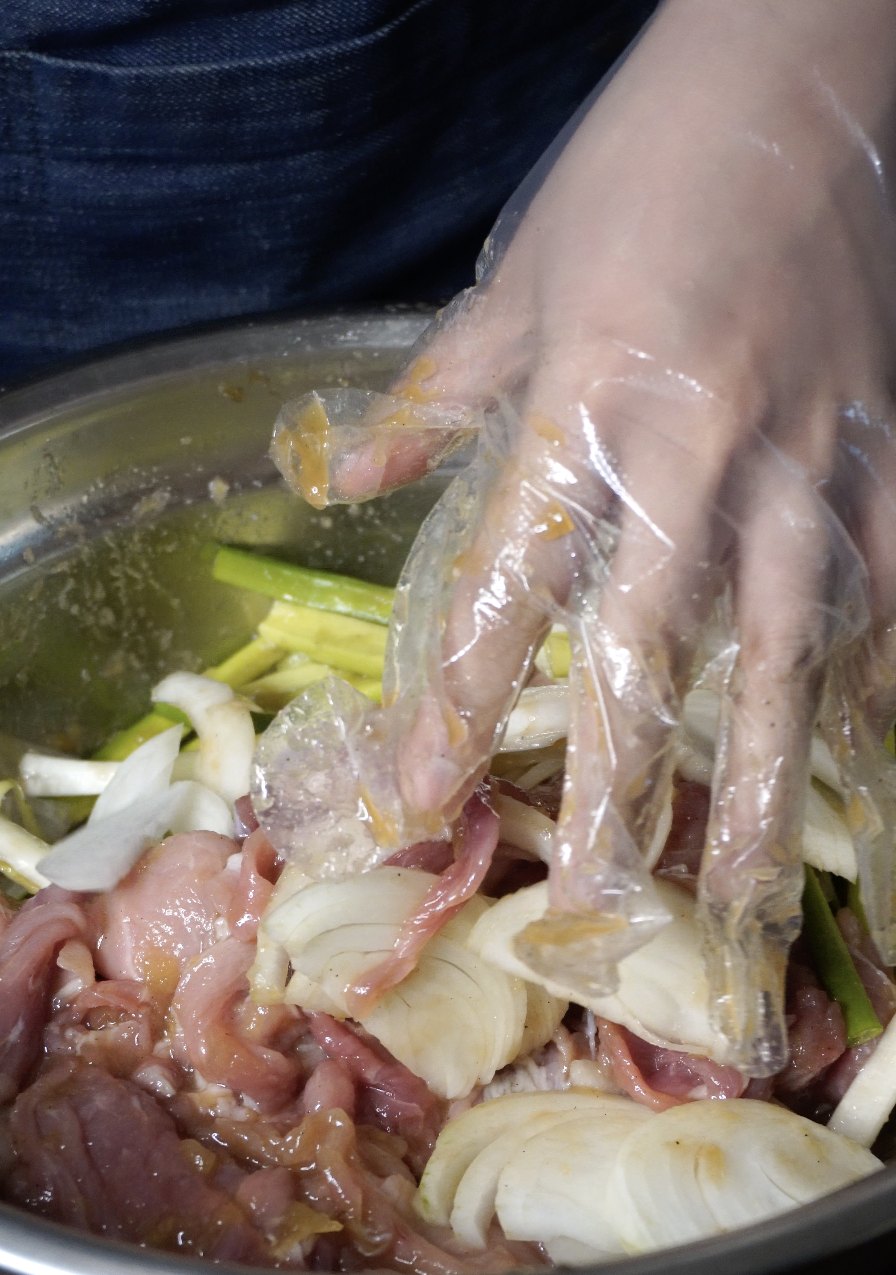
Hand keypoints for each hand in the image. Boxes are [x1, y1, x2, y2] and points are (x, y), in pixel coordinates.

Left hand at [326, 0, 895, 1069]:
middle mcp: (706, 445)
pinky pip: (888, 579)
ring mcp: (815, 450)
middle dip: (619, 786)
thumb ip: (436, 398)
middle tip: (596, 905)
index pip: (513, 582)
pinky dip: (874, 673)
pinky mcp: (886, 439)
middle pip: (655, 649)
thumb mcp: (520, 273)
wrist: (807, 60)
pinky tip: (858, 753)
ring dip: (760, 777)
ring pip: (788, 645)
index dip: (461, 698)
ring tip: (737, 888)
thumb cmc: (646, 164)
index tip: (421, 794)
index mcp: (593, 398)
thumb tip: (340, 480)